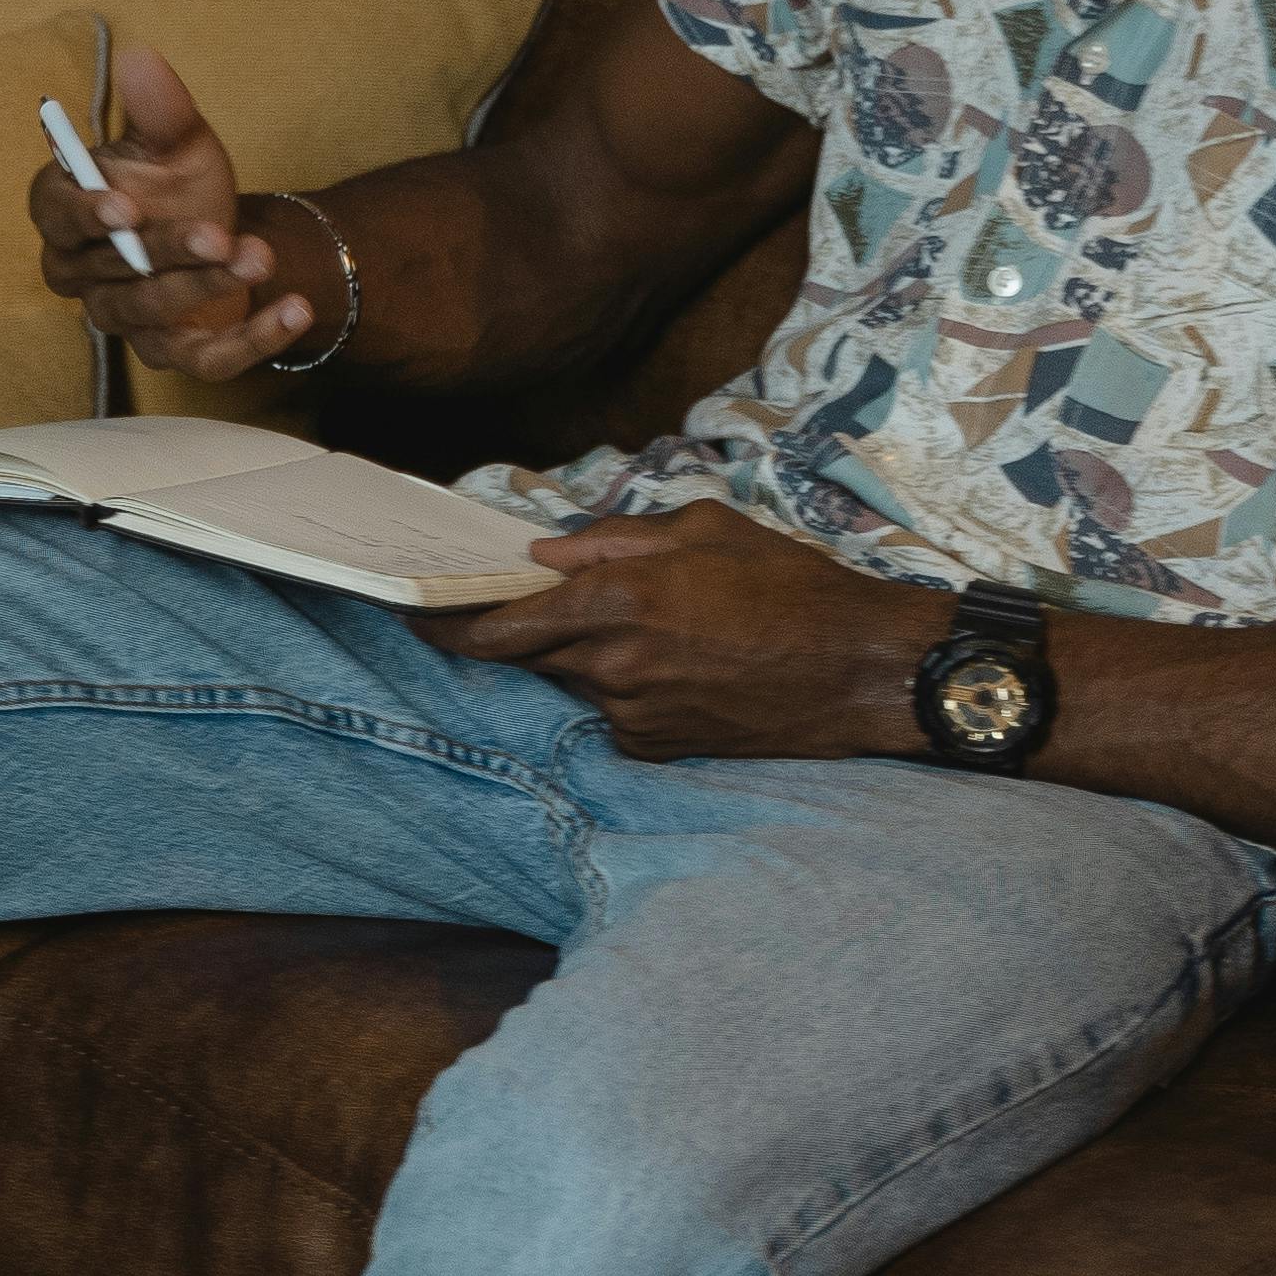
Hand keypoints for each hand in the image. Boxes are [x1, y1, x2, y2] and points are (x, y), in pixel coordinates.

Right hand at [25, 38, 343, 381]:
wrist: (226, 232)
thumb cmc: (179, 182)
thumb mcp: (177, 139)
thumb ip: (159, 106)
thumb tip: (140, 58)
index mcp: (67, 212)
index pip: (55, 217)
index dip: (84, 216)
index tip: (123, 206)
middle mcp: (85, 274)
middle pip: (111, 271)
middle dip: (166, 253)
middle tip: (215, 235)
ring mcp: (127, 319)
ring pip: (152, 314)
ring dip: (207, 288)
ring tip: (258, 257)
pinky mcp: (176, 352)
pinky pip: (205, 360)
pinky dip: (252, 339)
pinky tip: (294, 309)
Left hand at [435, 501, 949, 762]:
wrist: (861, 669)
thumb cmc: (791, 585)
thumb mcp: (706, 529)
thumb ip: (618, 538)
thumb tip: (551, 554)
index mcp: (618, 599)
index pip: (499, 626)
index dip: (447, 626)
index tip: (415, 615)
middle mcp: (612, 662)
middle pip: (527, 655)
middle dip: (520, 631)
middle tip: (536, 604)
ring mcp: (633, 712)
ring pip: (575, 680)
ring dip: (587, 654)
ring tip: (656, 626)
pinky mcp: (658, 746)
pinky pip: (615, 710)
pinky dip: (626, 685)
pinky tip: (684, 665)